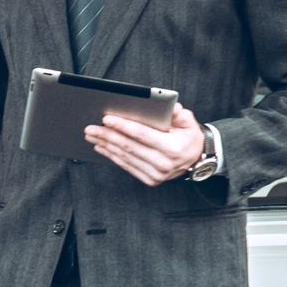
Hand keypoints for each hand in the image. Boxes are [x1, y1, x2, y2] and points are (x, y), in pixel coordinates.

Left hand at [88, 104, 208, 185]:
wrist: (196, 159)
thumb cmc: (189, 137)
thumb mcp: (188, 122)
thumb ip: (178, 114)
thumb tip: (170, 106)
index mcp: (172, 148)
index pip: (142, 134)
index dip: (122, 126)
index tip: (106, 119)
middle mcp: (163, 163)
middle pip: (129, 146)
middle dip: (107, 135)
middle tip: (90, 128)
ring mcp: (156, 174)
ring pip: (124, 157)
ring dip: (105, 146)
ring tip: (92, 136)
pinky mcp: (150, 180)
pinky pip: (126, 166)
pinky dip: (112, 156)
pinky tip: (102, 147)